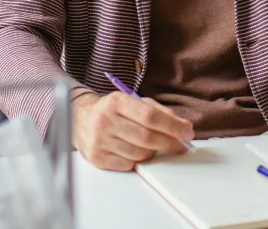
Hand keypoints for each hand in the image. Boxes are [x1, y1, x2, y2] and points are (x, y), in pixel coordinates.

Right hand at [72, 92, 193, 171]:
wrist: (80, 121)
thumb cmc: (113, 111)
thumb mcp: (133, 102)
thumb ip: (159, 111)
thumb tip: (183, 127)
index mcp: (116, 102)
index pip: (150, 116)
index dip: (172, 126)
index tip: (187, 132)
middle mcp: (105, 120)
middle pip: (147, 137)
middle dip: (169, 142)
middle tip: (180, 145)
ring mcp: (99, 140)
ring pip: (140, 154)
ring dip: (153, 152)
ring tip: (154, 146)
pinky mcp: (97, 157)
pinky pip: (128, 165)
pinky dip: (138, 160)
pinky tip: (136, 151)